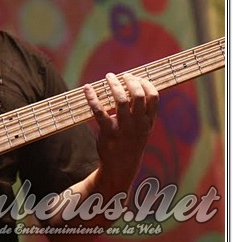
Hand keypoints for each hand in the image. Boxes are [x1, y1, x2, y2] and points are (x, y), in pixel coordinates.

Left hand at [84, 73, 158, 191]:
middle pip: (138, 96)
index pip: (154, 97)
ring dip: (114, 84)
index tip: (137, 76)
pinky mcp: (108, 132)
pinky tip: (87, 88)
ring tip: (109, 76)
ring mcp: (123, 128)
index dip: (146, 83)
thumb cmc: (130, 142)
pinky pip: (99, 111)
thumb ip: (141, 111)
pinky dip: (92, 97)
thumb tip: (133, 84)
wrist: (121, 166)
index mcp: (148, 121)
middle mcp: (138, 124)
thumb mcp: (142, 128)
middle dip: (130, 81)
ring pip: (121, 100)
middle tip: (122, 75)